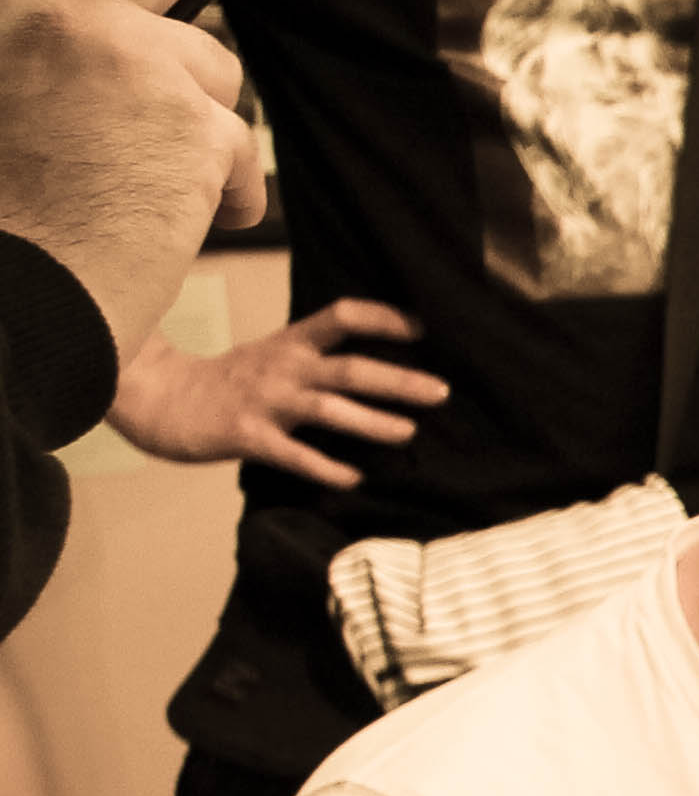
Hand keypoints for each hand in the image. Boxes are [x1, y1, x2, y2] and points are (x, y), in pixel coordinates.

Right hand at [0, 0, 304, 360]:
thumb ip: (37, 48)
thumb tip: (94, 20)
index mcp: (0, 8)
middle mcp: (66, 16)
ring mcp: (135, 63)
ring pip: (211, 73)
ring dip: (193, 129)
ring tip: (125, 193)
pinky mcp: (195, 125)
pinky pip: (234, 152)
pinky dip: (214, 195)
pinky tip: (158, 230)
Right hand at [107, 297, 447, 483]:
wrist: (159, 399)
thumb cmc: (229, 381)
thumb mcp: (273, 354)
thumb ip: (318, 357)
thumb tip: (383, 369)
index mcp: (291, 343)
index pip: (342, 317)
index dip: (383, 318)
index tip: (423, 329)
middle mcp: (282, 368)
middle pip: (348, 369)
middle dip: (397, 380)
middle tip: (441, 392)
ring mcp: (264, 402)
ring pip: (326, 409)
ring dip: (371, 422)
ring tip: (407, 433)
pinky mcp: (246, 437)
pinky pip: (293, 454)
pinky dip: (325, 467)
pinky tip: (354, 478)